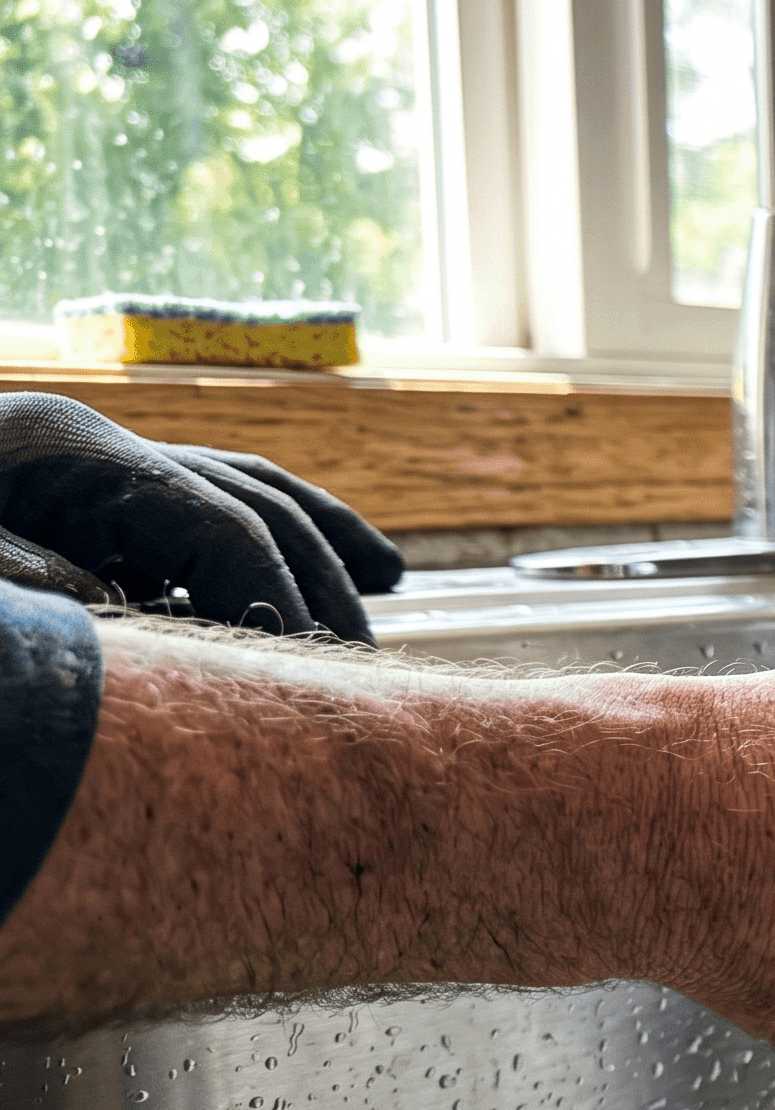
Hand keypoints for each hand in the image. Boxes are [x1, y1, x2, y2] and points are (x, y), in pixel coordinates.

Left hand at [0, 392, 401, 639]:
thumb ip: (53, 592)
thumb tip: (166, 631)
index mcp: (73, 452)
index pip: (223, 525)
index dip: (281, 597)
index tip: (312, 667)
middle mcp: (99, 442)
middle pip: (251, 502)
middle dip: (319, 578)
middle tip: (363, 657)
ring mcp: (94, 460)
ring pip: (238, 491)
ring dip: (314, 543)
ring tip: (386, 584)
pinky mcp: (81, 492)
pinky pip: (192, 512)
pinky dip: (254, 545)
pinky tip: (287, 582)